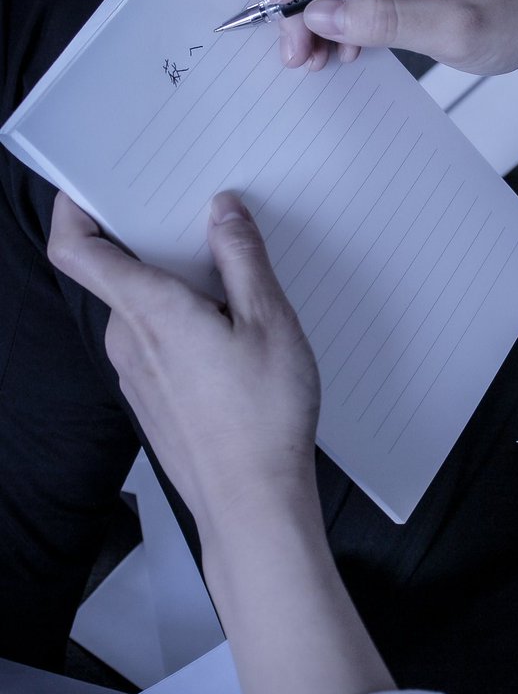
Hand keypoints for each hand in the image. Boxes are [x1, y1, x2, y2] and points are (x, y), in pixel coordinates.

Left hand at [47, 190, 320, 528]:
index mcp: (149, 312)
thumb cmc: (263, 417)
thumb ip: (242, 258)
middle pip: (121, 274)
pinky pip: (155, 345)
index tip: (87, 189)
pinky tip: (232, 344)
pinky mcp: (151, 399)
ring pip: (143, 312)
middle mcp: (128, 341)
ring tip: (238, 297)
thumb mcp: (269, 321)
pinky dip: (183, 329)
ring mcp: (135, 375)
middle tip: (210, 234)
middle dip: (159, 249)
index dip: (72, 212)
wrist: (253, 505)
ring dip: (179, 293)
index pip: (77, 251)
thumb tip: (223, 211)